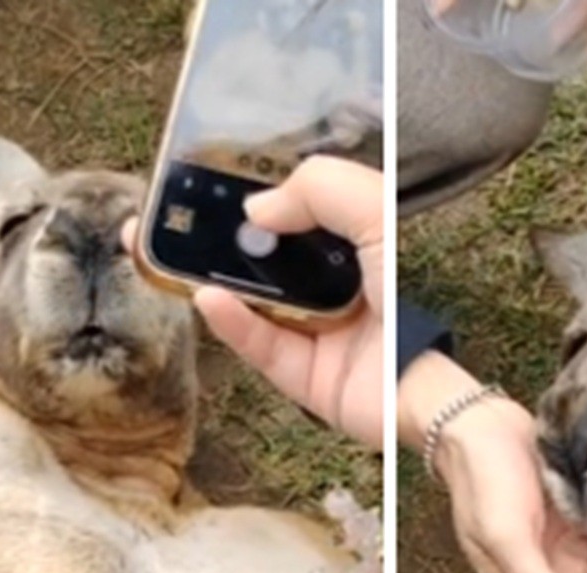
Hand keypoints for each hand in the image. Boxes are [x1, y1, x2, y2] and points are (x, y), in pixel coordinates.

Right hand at [124, 157, 384, 448]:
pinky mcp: (302, 375)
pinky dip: (231, 322)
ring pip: (249, 300)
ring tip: (168, 253)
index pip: (288, 211)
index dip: (245, 194)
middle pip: (258, 256)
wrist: (424, 378)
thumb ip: (321, 189)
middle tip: (163, 219)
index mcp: (346, 245)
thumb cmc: (406, 294)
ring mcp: (312, 332)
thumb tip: (254, 208)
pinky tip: (208, 297)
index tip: (199, 180)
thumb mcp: (374, 214)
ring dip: (210, 277)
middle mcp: (326, 285)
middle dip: (210, 237)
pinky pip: (257, 344)